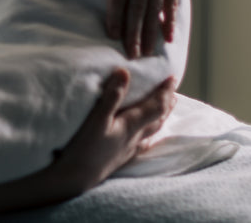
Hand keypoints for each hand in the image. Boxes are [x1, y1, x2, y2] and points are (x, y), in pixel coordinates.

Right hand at [58, 69, 175, 190]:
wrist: (76, 178)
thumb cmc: (85, 147)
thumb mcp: (96, 117)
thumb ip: (112, 95)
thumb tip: (125, 72)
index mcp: (131, 125)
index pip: (155, 106)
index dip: (165, 92)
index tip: (172, 77)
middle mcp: (134, 137)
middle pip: (157, 118)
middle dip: (166, 104)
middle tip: (173, 92)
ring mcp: (128, 149)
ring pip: (150, 131)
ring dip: (159, 118)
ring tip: (165, 111)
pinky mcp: (120, 157)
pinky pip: (141, 144)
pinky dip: (147, 136)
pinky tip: (144, 140)